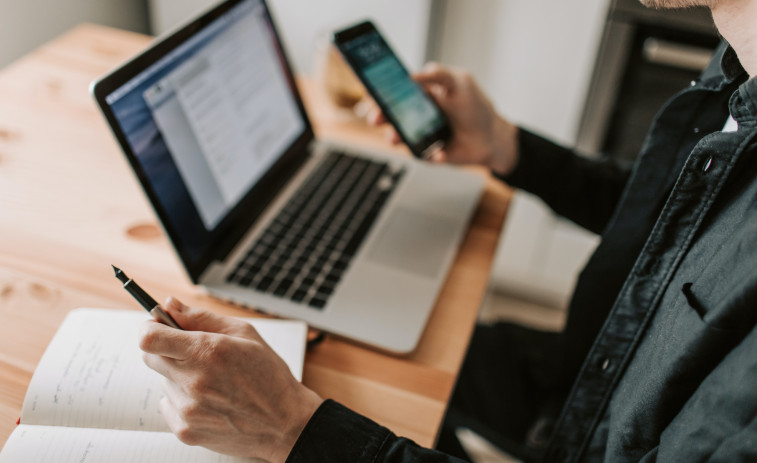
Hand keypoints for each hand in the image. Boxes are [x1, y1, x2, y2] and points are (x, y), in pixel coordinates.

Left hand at [139, 298, 322, 462]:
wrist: (285, 423)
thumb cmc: (269, 376)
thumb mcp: (244, 334)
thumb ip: (201, 317)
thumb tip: (170, 305)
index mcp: (207, 351)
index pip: (149, 338)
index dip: (149, 327)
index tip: (157, 326)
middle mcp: (193, 381)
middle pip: (150, 357)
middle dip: (166, 350)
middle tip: (193, 353)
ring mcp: (187, 409)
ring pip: (164, 381)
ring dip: (180, 377)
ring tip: (213, 382)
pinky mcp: (186, 430)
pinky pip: (169, 405)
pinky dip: (183, 400)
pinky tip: (210, 401)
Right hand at [366, 63, 519, 175]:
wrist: (492, 138)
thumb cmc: (476, 107)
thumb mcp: (460, 82)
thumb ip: (438, 74)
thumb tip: (411, 75)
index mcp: (421, 94)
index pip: (395, 90)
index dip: (380, 91)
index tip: (372, 93)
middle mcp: (416, 114)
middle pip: (390, 114)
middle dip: (379, 116)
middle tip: (376, 118)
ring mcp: (420, 134)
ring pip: (398, 136)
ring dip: (395, 137)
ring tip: (396, 139)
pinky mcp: (427, 152)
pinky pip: (420, 155)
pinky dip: (429, 155)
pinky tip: (440, 153)